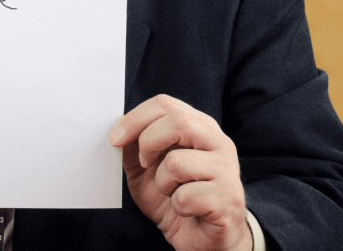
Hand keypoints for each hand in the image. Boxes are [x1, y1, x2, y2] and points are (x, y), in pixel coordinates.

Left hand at [108, 95, 250, 250]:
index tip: (114, 139)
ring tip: (172, 192)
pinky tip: (187, 210)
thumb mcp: (146, 169)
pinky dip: (177, 206)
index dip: (135, 118)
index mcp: (199, 128)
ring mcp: (227, 170)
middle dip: (148, 142)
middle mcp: (219, 143)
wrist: (203, 237)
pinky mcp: (228, 198)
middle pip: (179, 121)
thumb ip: (134, 147)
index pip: (165, 104)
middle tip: (144, 164)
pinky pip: (186, 197)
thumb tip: (117, 131)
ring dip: (162, 183)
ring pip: (177, 162)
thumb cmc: (176, 197)